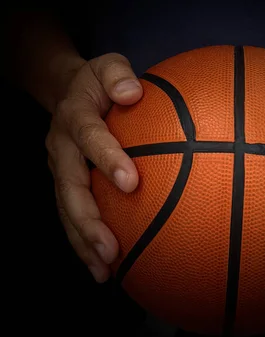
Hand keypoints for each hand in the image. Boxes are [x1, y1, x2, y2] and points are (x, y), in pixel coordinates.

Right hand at [45, 53, 142, 281]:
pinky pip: (70, 215)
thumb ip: (119, 75)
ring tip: (104, 270)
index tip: (131, 182)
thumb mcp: (108, 66)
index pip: (90, 137)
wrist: (66, 91)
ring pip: (66, 209)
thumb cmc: (98, 82)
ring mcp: (59, 168)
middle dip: (88, 221)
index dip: (107, 158)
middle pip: (70, 187)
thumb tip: (133, 92)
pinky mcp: (63, 183)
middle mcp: (62, 146)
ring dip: (83, 241)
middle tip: (111, 249)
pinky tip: (102, 268)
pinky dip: (83, 242)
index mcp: (76, 116)